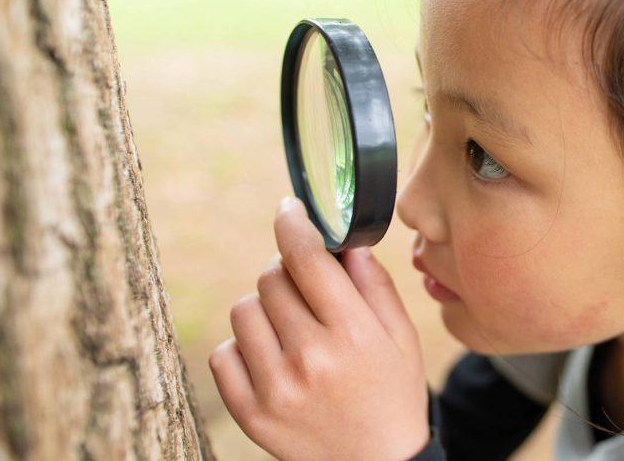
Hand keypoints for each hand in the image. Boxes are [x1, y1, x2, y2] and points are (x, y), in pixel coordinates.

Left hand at [209, 196, 430, 459]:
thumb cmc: (392, 392)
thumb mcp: (401, 336)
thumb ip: (373, 283)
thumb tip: (342, 240)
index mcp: (351, 333)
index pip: (305, 256)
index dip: (292, 223)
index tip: (288, 210)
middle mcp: (309, 358)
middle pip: (271, 278)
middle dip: (288, 273)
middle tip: (307, 290)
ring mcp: (275, 388)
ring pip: (244, 310)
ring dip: (265, 309)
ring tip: (291, 330)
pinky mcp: (251, 414)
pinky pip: (223, 354)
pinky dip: (243, 348)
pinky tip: (272, 358)